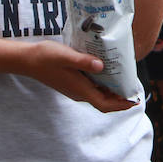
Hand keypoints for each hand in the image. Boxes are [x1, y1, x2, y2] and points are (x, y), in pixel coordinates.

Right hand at [19, 40, 135, 111]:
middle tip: (134, 88)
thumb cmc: (46, 58)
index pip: (105, 104)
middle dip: (120, 98)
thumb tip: (102, 66)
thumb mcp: (67, 56)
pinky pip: (91, 87)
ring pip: (98, 94)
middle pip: (104, 101)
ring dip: (112, 91)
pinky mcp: (72, 83)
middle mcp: (79, 92)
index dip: (121, 105)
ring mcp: (75, 88)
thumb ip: (84, 62)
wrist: (28, 60)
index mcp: (80, 89)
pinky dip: (102, 84)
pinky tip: (107, 72)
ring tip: (125, 80)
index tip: (134, 100)